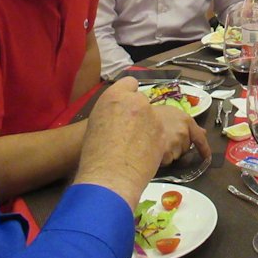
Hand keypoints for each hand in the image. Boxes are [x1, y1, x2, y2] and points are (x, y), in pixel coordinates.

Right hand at [75, 77, 163, 209]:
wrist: (110, 174)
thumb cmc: (95, 152)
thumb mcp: (97, 122)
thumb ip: (112, 112)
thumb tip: (120, 115)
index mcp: (115, 95)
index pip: (130, 83)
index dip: (130, 95)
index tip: (128, 107)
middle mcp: (136, 101)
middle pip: (143, 102)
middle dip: (139, 114)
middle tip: (131, 132)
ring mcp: (152, 115)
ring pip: (154, 118)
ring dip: (148, 128)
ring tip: (137, 147)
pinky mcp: (162, 132)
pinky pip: (160, 133)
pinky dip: (155, 141)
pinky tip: (144, 154)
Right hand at [152, 105, 210, 165]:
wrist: (136, 118)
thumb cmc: (150, 113)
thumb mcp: (170, 113)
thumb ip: (186, 124)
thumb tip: (202, 132)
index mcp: (186, 120)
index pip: (200, 138)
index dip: (204, 148)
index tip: (207, 156)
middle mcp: (183, 132)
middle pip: (185, 147)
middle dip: (178, 146)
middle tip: (164, 138)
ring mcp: (175, 143)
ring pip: (175, 155)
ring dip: (169, 152)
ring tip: (156, 141)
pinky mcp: (166, 153)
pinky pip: (166, 160)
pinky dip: (161, 158)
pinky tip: (152, 148)